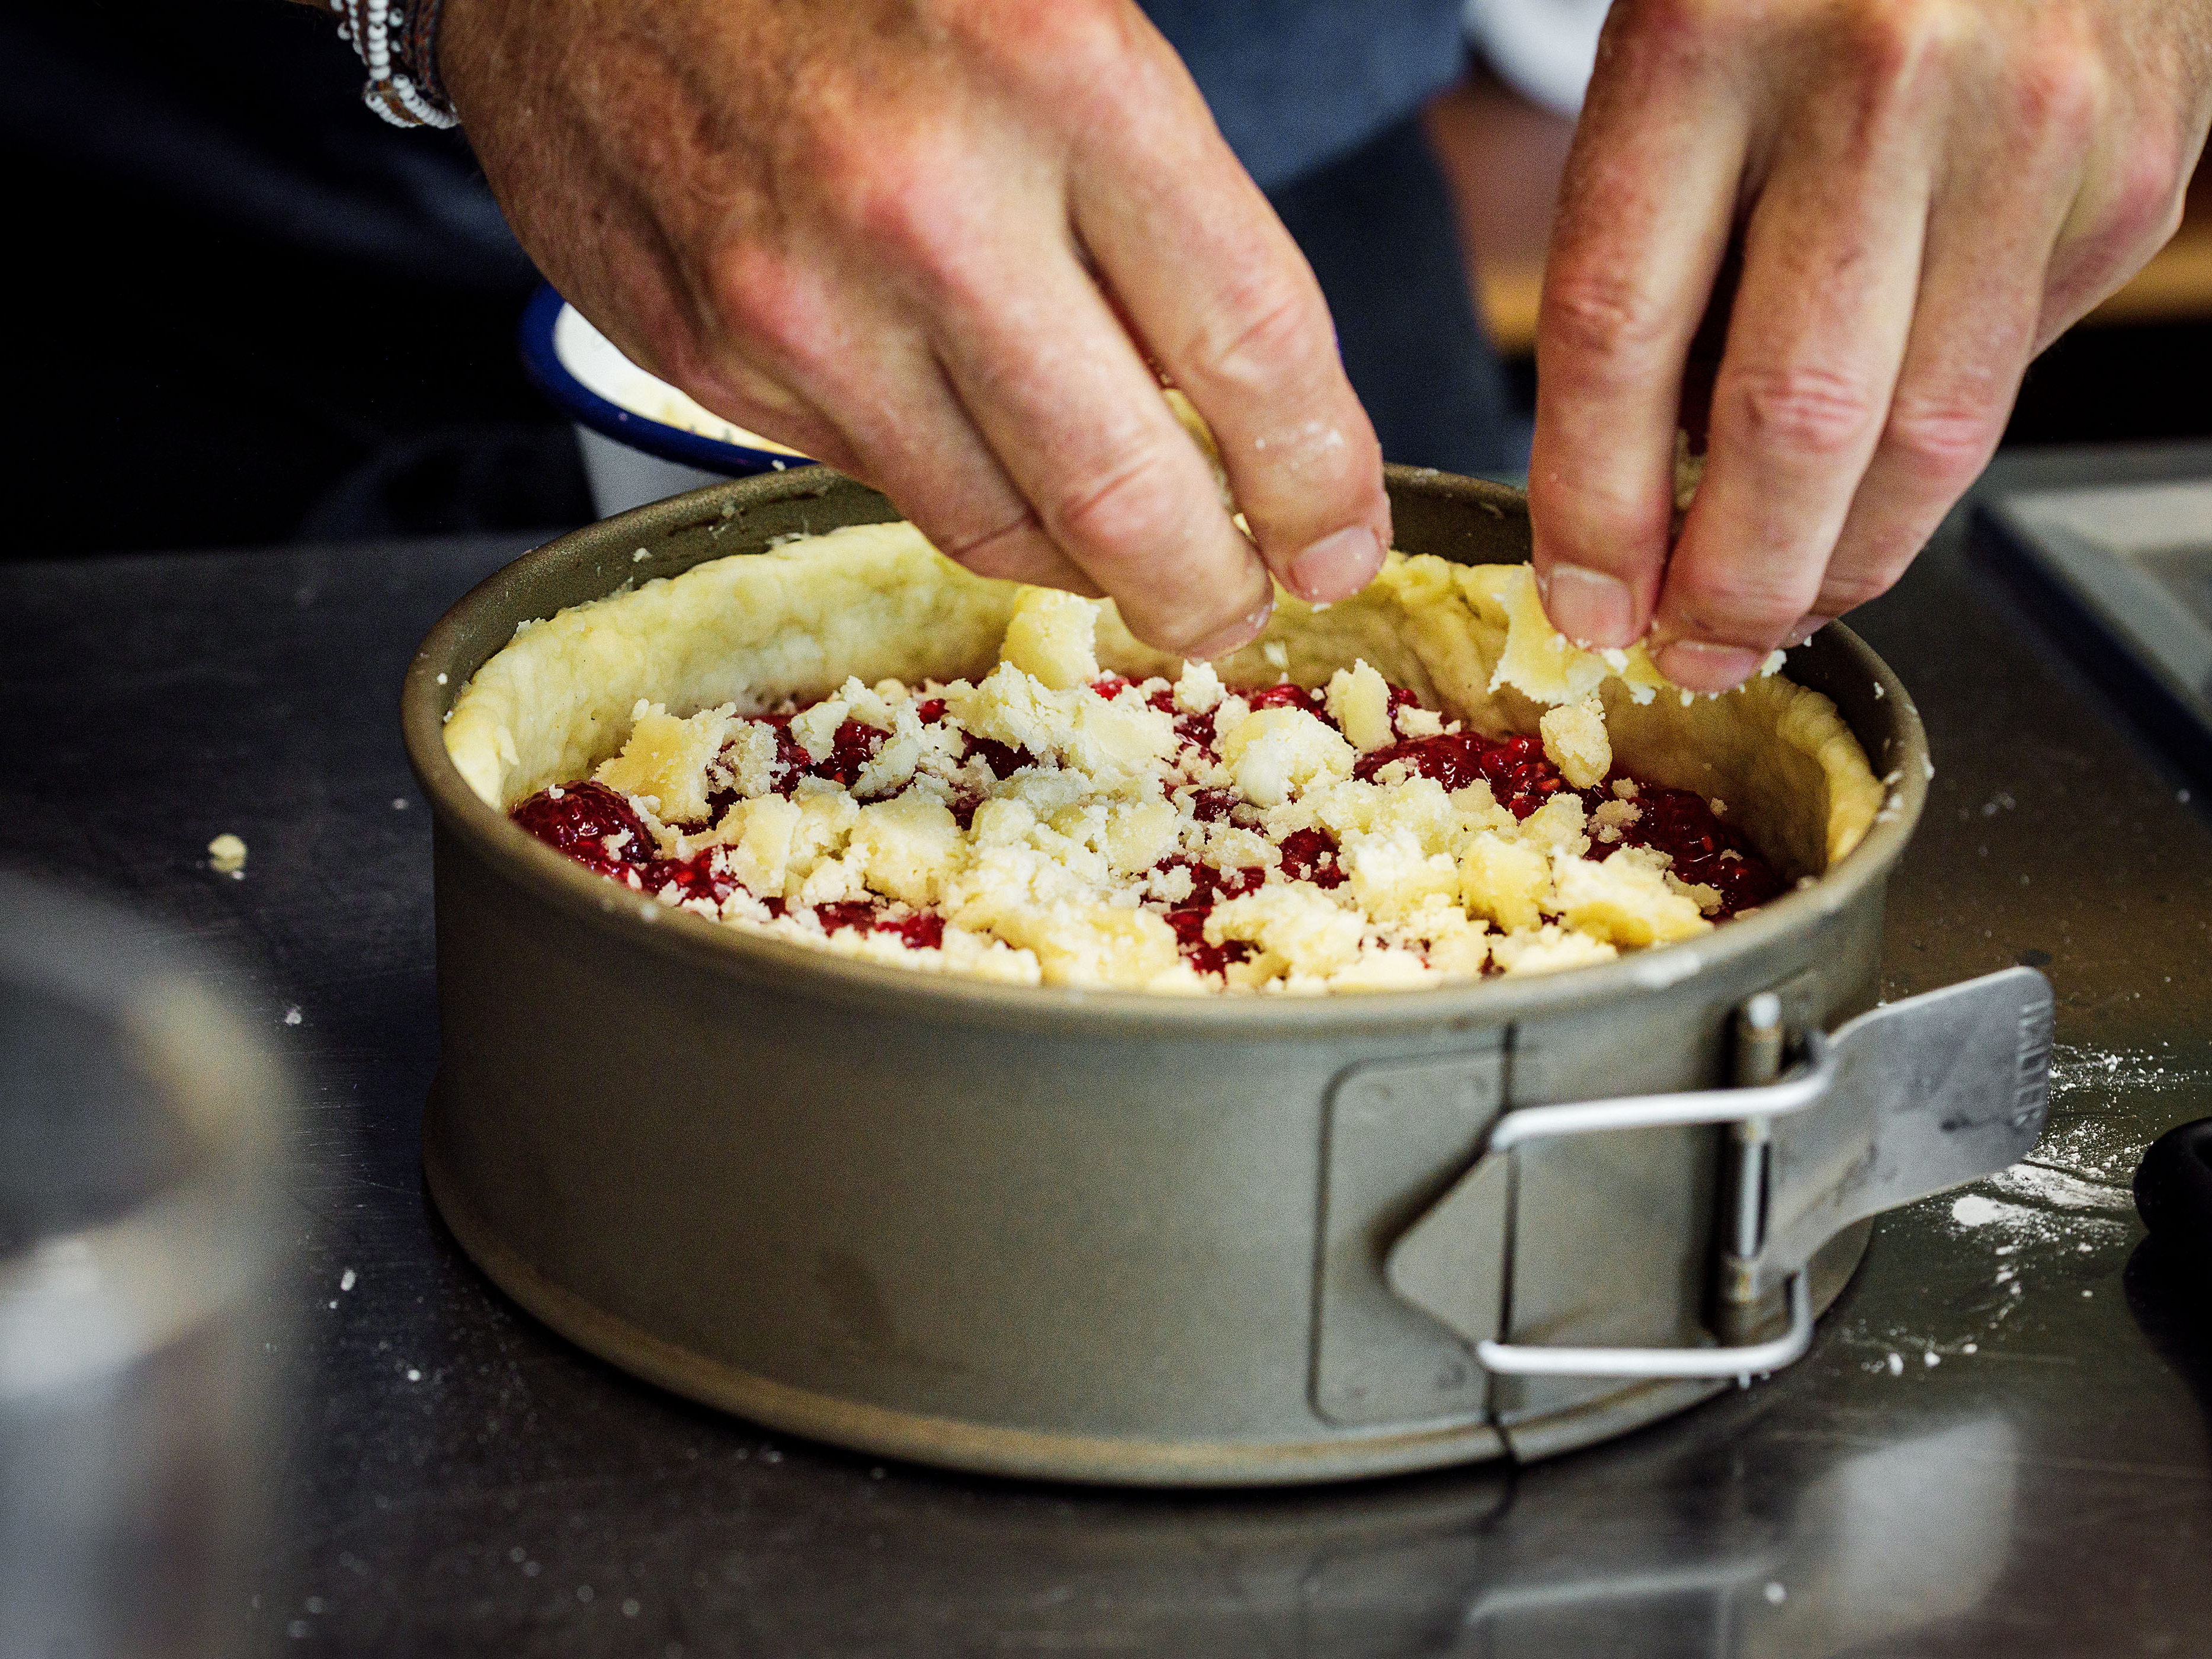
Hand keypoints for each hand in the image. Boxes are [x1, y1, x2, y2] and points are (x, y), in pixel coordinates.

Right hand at [438, 0, 1390, 657]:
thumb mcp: (1052, 13)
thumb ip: (1158, 191)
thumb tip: (1258, 393)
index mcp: (1057, 70)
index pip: (1250, 341)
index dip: (1316, 476)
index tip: (1340, 540)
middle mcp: (927, 202)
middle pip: (1124, 491)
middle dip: (1210, 587)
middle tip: (1241, 604)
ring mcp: (800, 298)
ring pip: (996, 525)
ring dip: (1088, 565)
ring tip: (1131, 556)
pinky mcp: (711, 355)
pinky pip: (878, 478)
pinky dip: (956, 489)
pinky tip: (980, 445)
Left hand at [1527, 0, 2211, 688]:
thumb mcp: (1676, 51)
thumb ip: (1653, 246)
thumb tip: (1638, 494)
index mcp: (1712, 38)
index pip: (1617, 331)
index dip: (1592, 504)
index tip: (1582, 599)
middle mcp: (1884, 83)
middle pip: (1789, 419)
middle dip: (1731, 582)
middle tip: (1688, 652)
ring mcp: (2032, 135)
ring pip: (1927, 440)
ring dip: (1839, 567)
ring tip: (1774, 613)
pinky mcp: (2127, 181)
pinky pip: (2009, 379)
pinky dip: (1928, 463)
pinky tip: (1875, 478)